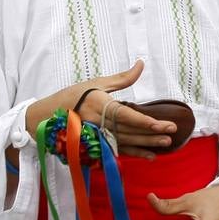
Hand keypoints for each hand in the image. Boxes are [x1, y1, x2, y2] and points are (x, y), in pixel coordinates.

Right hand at [23, 60, 178, 159]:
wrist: (47, 115)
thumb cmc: (74, 95)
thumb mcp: (97, 83)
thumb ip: (122, 78)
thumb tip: (141, 64)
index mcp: (99, 105)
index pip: (126, 115)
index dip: (145, 121)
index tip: (163, 123)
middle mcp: (98, 123)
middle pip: (129, 131)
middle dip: (151, 134)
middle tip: (172, 133)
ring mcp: (96, 136)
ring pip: (125, 143)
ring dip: (146, 145)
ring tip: (165, 144)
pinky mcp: (95, 145)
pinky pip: (118, 151)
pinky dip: (135, 154)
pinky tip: (150, 155)